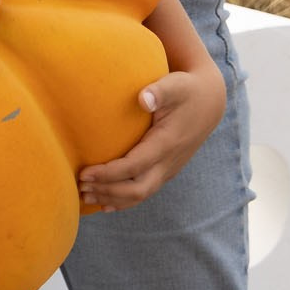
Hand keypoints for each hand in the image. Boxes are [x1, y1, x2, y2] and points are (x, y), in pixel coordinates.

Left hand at [78, 63, 226, 211]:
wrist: (209, 103)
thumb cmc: (186, 90)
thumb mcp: (176, 85)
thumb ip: (159, 91)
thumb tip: (143, 98)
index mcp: (167, 143)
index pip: (135, 166)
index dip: (109, 174)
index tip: (84, 173)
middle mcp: (169, 162)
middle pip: (137, 189)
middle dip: (107, 191)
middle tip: (80, 188)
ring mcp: (169, 169)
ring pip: (140, 195)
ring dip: (112, 199)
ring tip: (85, 196)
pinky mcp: (166, 171)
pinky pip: (145, 192)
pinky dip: (124, 201)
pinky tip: (105, 204)